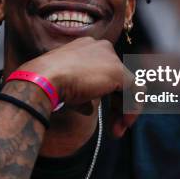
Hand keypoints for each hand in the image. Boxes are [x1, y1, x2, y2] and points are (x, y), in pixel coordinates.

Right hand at [18, 37, 138, 136]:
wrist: (43, 81)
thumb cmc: (48, 84)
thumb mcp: (67, 88)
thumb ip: (83, 96)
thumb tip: (90, 109)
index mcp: (87, 47)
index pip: (104, 71)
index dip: (107, 94)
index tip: (102, 114)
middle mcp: (101, 47)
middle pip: (118, 79)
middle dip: (117, 105)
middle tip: (114, 127)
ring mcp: (111, 57)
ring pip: (129, 85)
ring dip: (125, 110)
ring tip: (117, 131)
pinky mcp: (118, 71)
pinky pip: (135, 90)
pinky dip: (132, 108)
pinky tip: (124, 123)